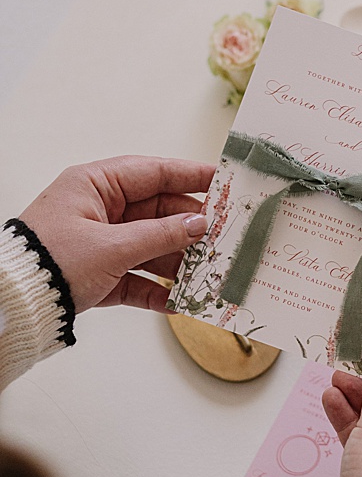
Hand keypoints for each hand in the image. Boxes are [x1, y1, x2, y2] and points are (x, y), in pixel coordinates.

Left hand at [18, 156, 214, 313]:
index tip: (226, 180)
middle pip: (159, 213)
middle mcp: (99, 210)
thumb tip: (200, 225)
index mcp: (94, 186)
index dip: (192, 176)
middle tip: (225, 239)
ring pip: (152, 248)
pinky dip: (157, 290)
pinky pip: (137, 278)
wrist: (13, 303)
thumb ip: (162, 235)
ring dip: (178, 265)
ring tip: (207, 276)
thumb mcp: (113, 247)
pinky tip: (179, 301)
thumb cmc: (52, 260)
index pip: (154, 173)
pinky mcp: (99, 274)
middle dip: (190, 230)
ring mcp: (100, 243)